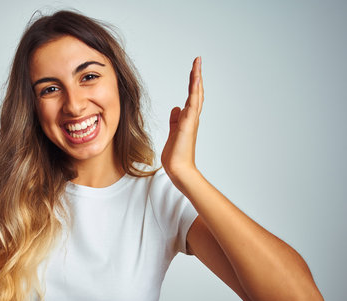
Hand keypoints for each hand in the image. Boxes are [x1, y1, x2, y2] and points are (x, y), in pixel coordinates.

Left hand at [161, 57, 203, 183]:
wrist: (178, 169)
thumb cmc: (176, 154)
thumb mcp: (173, 132)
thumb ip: (175, 120)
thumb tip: (176, 108)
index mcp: (188, 119)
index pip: (192, 97)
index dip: (193, 83)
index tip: (193, 70)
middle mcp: (192, 117)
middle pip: (196, 92)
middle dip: (197, 76)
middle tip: (198, 61)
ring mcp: (191, 120)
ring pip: (196, 95)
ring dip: (196, 79)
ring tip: (197, 64)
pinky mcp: (188, 124)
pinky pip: (193, 104)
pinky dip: (195, 91)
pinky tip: (195, 80)